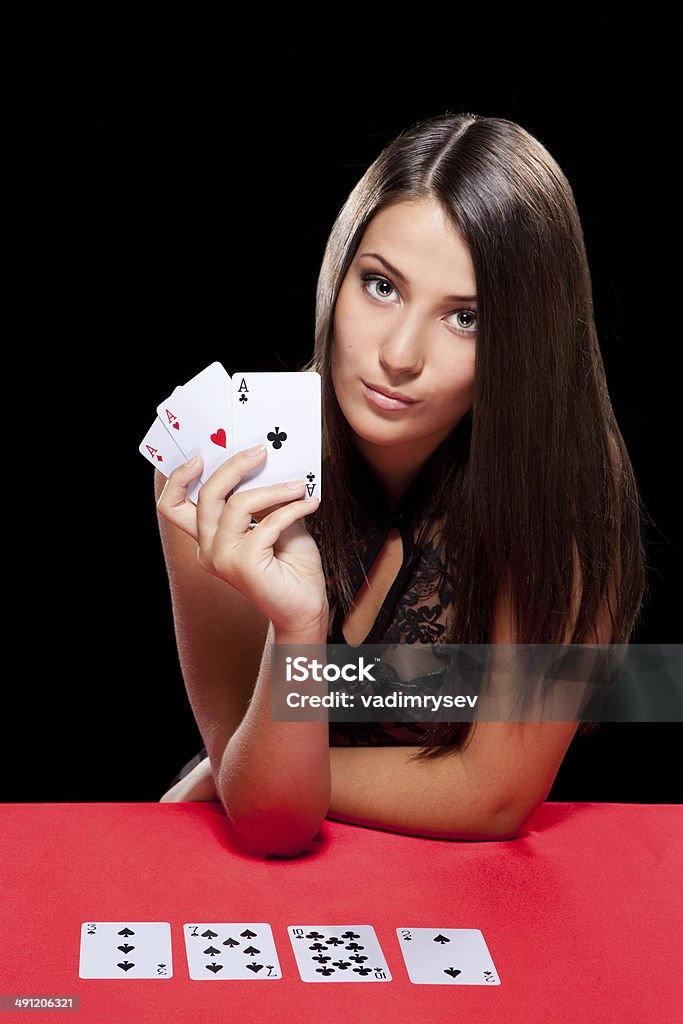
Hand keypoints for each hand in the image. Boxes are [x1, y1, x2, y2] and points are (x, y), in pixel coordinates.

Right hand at [156, 446, 327, 635]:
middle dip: (233, 466)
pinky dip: (291, 508)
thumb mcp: (276, 522)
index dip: (178, 478)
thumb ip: (264, 499)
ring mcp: (223, 559)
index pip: (173, 506)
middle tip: (260, 452)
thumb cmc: (291, 566)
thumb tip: (267, 464)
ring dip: (273, 489)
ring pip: (237, 504)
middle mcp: (208, 549)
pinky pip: (267, 523)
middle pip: (205, 495)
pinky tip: (309, 504)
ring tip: (298, 486)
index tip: (199, 456)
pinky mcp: (245, 566)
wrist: (306, 605)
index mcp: (208, 538)